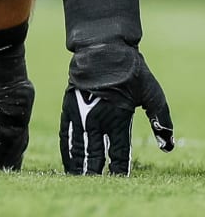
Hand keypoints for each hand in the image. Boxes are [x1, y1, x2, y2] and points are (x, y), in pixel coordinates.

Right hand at [59, 0, 175, 174]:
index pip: (119, 152)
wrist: (102, 48)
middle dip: (95, 171)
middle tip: (95, 185)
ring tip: (79, 178)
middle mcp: (97, 118)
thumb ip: (161, 120)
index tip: (119, 180)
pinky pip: (66, 133)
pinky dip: (67, 149)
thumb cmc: (132, 71)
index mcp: (118, 117)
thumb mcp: (153, 94)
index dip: (119, 168)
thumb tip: (167, 145)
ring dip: (78, 164)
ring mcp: (80, 113)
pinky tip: (68, 159)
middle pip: (95, 153)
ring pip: (77, 146)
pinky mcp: (69, 106)